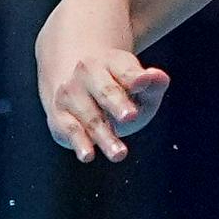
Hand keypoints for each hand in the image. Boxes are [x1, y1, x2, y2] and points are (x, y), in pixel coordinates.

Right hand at [42, 49, 170, 163]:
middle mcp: (87, 74)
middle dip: (116, 103)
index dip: (133, 77)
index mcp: (112, 63)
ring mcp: (70, 94)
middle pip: (104, 90)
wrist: (75, 82)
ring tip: (120, 154)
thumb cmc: (118, 88)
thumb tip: (158, 77)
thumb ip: (153, 83)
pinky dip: (78, 143)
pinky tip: (87, 156)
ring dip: (104, 136)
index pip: (124, 69)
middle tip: (130, 116)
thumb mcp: (140, 84)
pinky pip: (69, 130)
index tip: (143, 82)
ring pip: (90, 117)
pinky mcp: (59, 116)